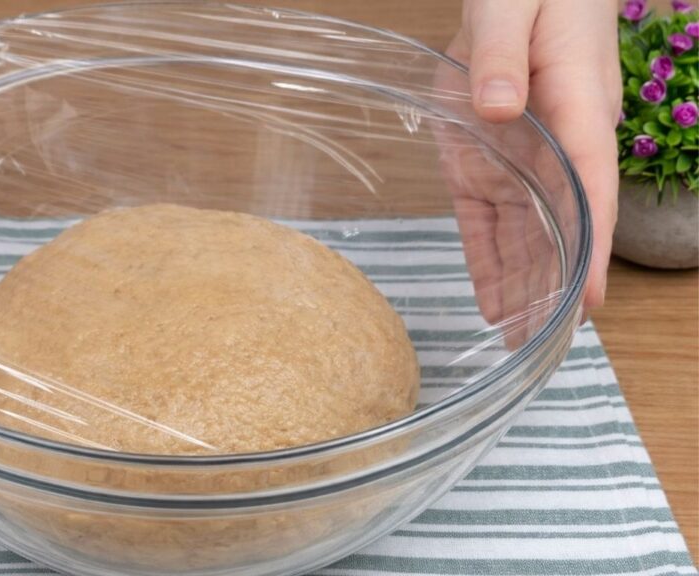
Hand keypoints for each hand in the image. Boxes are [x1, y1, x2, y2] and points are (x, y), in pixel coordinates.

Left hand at [449, 0, 621, 312]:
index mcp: (577, 112)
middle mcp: (557, 149)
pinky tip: (490, 301)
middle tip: (538, 343)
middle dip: (551, 286)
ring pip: (524, 234)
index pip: (590, 188)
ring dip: (520, 285)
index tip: (588, 297)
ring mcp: (520, 162)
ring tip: (514, 340)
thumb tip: (498, 110)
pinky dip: (488, 260)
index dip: (592, 247)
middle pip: (560, 227)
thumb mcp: (511, 8)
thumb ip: (502, 56)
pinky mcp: (482, 164)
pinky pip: (485, 220)